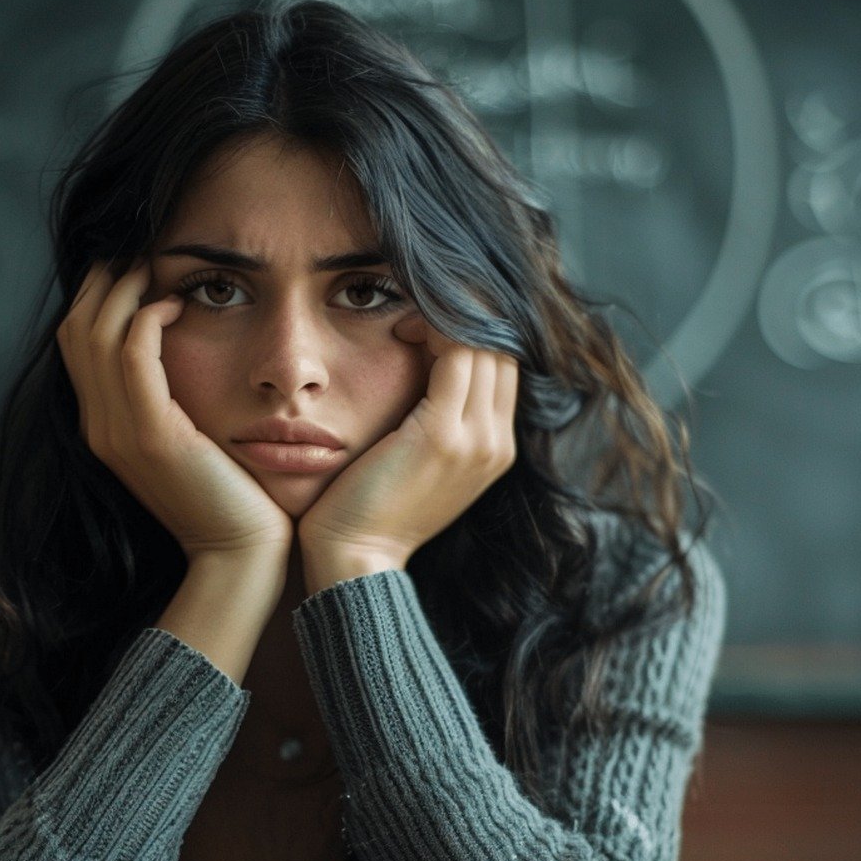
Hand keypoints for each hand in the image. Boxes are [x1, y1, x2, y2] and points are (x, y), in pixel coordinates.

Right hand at [56, 258, 293, 561]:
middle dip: (102, 281)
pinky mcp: (151, 435)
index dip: (97, 296)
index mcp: (105, 427)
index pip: (78, 343)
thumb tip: (179, 350)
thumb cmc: (231, 496)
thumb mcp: (189, 440)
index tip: (132, 265)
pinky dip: (148, 318)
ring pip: (97, 334)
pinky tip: (176, 303)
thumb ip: (170, 400)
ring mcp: (119, 432)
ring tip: (154, 265)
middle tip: (138, 250)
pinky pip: (134, 355)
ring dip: (123, 289)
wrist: (240, 553)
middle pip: (77, 329)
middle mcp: (100, 427)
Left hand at [297, 316, 518, 567]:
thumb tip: (423, 365)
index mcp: (496, 450)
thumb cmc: (370, 510)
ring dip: (445, 315)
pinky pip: (454, 353)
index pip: (504, 365)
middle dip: (464, 314)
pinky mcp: (443, 434)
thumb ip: (435, 422)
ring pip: (482, 343)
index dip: (472, 329)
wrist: (356, 560)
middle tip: (418, 301)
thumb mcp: (417, 463)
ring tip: (406, 313)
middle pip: (501, 348)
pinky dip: (431, 327)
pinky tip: (399, 326)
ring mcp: (477, 439)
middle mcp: (498, 443)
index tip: (426, 317)